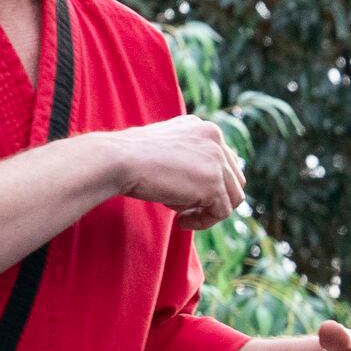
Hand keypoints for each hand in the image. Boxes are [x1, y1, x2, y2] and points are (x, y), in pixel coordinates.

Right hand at [99, 116, 244, 226]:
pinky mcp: (213, 182)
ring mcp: (217, 159)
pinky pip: (222, 212)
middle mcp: (215, 138)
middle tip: (185, 209)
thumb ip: (189, 161)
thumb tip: (207, 190)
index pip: (225, 162)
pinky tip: (180, 221)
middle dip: (214, 199)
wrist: (116, 160)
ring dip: (209, 211)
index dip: (210, 185)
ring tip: (182, 216)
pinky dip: (204, 222)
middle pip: (234, 180)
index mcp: (203, 128)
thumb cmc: (130, 159)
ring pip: (233, 197)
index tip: (186, 197)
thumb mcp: (167, 153)